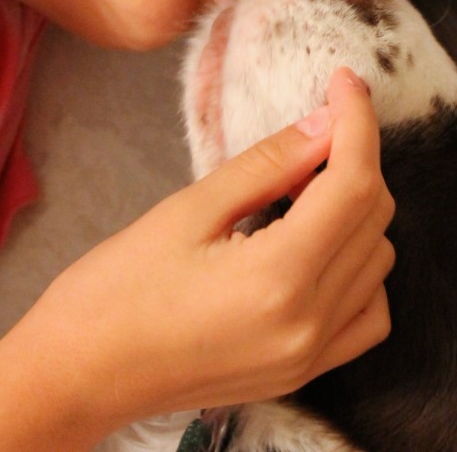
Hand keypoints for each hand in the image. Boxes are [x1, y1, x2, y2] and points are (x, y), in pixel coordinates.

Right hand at [24, 66, 395, 434]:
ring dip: (356, 209)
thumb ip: (266, 164)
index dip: (357, 122)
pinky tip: (318, 242)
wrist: (78, 374)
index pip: (353, 184)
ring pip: (377, 262)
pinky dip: (359, 267)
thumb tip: (324, 124)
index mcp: (278, 280)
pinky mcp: (302, 374)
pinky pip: (366, 314)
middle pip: (373, 220)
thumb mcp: (188, 209)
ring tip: (303, 185)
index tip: (345, 82)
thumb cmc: (116, 290)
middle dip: (354, 157)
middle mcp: (308, 326)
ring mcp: (309, 357)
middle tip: (314, 126)